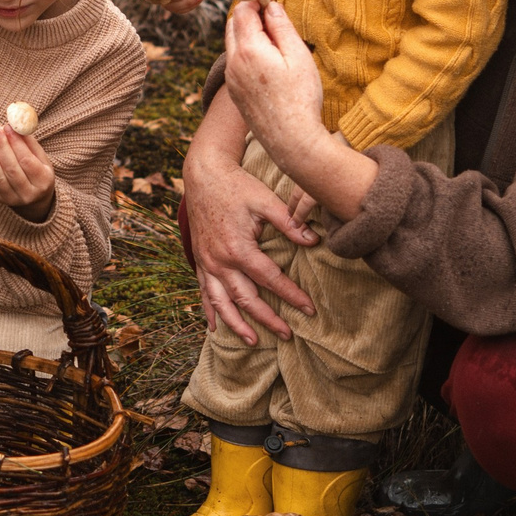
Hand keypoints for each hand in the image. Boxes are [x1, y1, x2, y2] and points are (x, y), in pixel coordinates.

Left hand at [0, 128, 55, 218]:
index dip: (17, 144)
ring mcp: (13, 199)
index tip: (8, 127)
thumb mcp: (40, 157)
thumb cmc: (37, 171)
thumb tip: (15, 124)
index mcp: (43, 180)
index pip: (28, 161)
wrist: (33, 198)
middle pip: (12, 170)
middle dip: (2, 149)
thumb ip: (28, 142)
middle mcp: (29, 193)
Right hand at [182, 94, 314, 344]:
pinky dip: (210, 310)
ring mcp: (207, 263)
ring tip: (252, 341)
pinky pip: (204, 292)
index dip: (292, 296)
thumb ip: (289, 223)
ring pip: (222, 302)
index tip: (309, 309)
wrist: (204, 175)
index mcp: (239, 249)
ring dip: (236, 324)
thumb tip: (314, 241)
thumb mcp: (266, 201)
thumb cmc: (237, 186)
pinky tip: (215, 326)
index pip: (271, 280)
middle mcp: (220, 261)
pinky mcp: (200, 260)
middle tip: (287, 334)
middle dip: (267, 319)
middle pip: (247, 299)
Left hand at [226, 0, 380, 224]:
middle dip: (250, 12)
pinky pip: (236, 61)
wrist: (292, 141)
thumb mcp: (297, 56)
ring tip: (274, 33)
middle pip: (233, 24)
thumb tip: (270, 5)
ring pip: (233, 43)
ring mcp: (231, 79)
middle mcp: (233, 63)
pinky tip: (268, 57)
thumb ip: (281, 27)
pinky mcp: (235, 92)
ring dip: (248, 32)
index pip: (243, 10)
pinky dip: (247, 50)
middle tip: (273, 10)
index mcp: (247, 51)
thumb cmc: (301, 98)